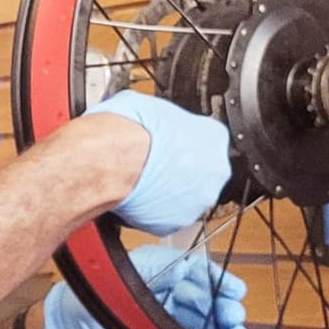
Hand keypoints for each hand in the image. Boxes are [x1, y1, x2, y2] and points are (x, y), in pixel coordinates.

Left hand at [40, 244, 247, 328]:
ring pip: (201, 318)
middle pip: (203, 296)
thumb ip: (160, 273)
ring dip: (221, 325)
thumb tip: (187, 268)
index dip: (217, 280)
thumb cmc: (91, 296)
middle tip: (235, 315)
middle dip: (223, 305)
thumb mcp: (128, 277)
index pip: (196, 271)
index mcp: (159, 269)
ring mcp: (164, 314)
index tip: (234, 289)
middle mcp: (165, 289)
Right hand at [85, 90, 231, 234]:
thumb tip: (154, 121)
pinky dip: (153, 211)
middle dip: (181, 172)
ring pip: (186, 198)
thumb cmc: (131, 131)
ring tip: (142, 181)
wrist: (114, 160)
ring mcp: (198, 200)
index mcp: (214, 136)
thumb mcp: (152, 106)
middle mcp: (215, 171)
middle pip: (202, 173)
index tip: (170, 146)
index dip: (185, 144)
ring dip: (169, 193)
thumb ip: (166, 122)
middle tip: (155, 165)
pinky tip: (136, 197)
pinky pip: (167, 217)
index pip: (208, 141)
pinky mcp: (177, 222)